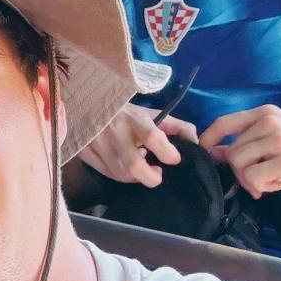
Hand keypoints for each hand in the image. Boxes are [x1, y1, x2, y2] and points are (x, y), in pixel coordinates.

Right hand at [78, 102, 197, 186]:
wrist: (86, 103)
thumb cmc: (126, 112)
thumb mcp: (152, 114)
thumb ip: (178, 127)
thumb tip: (195, 143)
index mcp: (135, 120)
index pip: (152, 137)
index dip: (167, 153)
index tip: (173, 159)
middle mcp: (115, 133)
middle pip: (134, 166)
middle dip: (151, 177)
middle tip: (157, 173)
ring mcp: (97, 144)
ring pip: (120, 174)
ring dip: (134, 176)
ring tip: (138, 165)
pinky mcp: (85, 152)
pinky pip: (106, 173)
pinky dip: (117, 174)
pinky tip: (121, 164)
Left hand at [199, 105, 280, 199]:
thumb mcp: (277, 141)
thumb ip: (248, 143)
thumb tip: (213, 151)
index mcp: (267, 113)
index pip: (224, 123)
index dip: (208, 139)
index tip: (205, 153)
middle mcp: (272, 122)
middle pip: (231, 150)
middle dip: (239, 172)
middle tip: (259, 181)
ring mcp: (280, 140)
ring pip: (238, 163)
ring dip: (250, 180)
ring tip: (271, 181)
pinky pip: (253, 178)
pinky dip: (262, 187)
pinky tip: (280, 184)